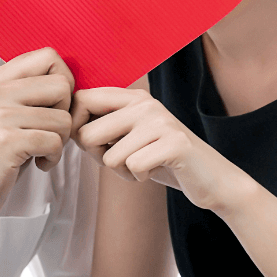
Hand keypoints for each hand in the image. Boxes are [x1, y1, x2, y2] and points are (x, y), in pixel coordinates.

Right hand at [0, 47, 74, 226]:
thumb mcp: (4, 112)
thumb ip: (29, 91)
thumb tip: (71, 79)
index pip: (49, 56)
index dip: (64, 81)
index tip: (53, 107)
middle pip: (62, 84)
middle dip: (65, 113)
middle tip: (48, 132)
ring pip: (63, 118)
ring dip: (60, 141)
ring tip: (40, 152)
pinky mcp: (6, 142)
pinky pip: (55, 142)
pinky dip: (53, 158)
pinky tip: (37, 164)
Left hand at [70, 87, 251, 213]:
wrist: (212, 179)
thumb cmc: (162, 159)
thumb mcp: (128, 138)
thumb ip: (99, 130)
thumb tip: (64, 128)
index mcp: (132, 97)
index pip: (82, 99)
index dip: (76, 127)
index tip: (92, 145)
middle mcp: (145, 103)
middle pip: (87, 133)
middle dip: (98, 157)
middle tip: (122, 160)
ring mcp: (161, 121)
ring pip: (109, 156)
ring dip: (121, 171)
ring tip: (142, 166)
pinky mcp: (174, 143)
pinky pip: (133, 167)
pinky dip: (139, 178)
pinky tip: (155, 172)